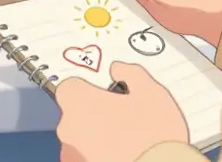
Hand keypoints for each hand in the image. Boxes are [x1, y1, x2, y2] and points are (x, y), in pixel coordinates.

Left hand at [56, 62, 188, 161]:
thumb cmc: (153, 135)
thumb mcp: (151, 92)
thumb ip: (130, 73)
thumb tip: (117, 69)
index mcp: (78, 101)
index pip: (69, 86)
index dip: (88, 88)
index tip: (104, 93)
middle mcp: (68, 127)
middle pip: (74, 113)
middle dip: (93, 113)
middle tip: (120, 118)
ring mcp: (71, 153)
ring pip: (79, 137)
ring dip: (94, 136)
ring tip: (124, 141)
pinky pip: (84, 156)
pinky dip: (96, 155)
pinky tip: (119, 155)